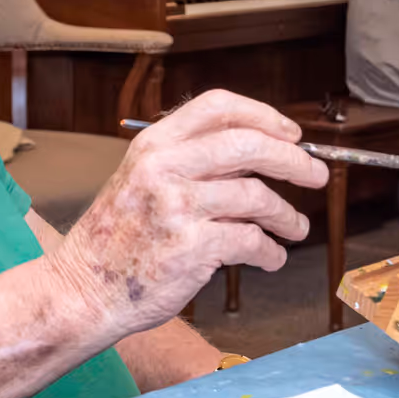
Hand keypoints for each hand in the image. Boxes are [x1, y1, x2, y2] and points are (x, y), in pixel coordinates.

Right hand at [47, 91, 326, 333]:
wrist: (82, 291)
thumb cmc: (115, 240)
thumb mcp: (141, 181)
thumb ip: (191, 163)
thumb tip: (260, 154)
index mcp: (153, 145)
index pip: (219, 107)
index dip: (264, 115)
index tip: (291, 134)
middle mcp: (164, 168)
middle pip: (249, 145)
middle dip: (294, 160)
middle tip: (316, 175)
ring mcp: (178, 208)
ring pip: (257, 196)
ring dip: (286, 214)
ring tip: (295, 227)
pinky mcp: (191, 249)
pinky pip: (251, 241)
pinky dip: (270, 251)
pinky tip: (271, 257)